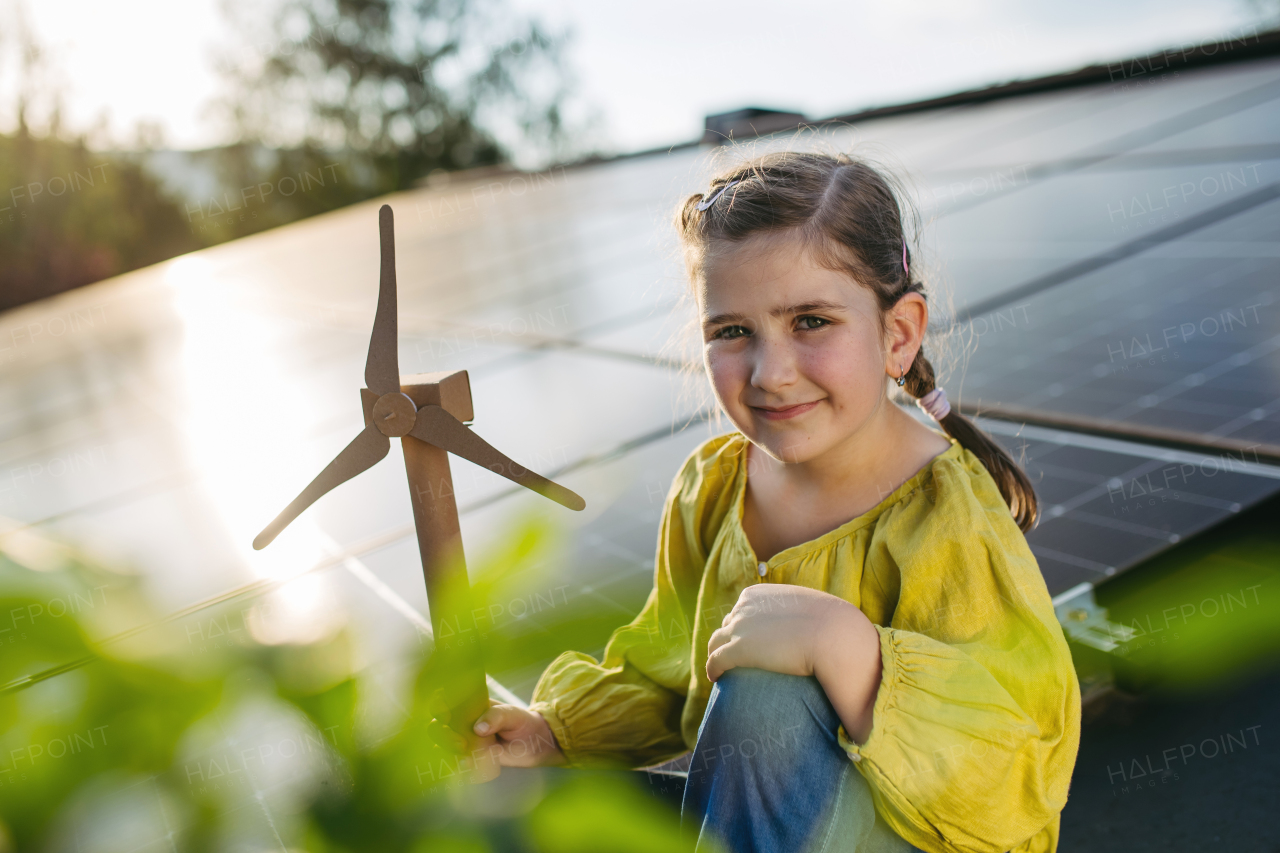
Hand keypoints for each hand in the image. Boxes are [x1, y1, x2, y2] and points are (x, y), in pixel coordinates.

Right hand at [427, 692, 566, 783]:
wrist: (535, 745)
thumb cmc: (523, 723)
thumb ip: (497, 717)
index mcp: (472, 704)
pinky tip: (467, 764)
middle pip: (438, 724)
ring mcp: (465, 740)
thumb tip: (478, 728)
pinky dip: (456, 764)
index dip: (439, 704)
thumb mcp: (513, 715)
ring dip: (446, 747)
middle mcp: (464, 722)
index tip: (445, 713)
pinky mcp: (471, 757)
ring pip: (443, 743)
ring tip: (463, 751)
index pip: (448, 700)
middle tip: (455, 738)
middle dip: (439, 730)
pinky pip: (456, 762)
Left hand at [705, 584, 846, 681]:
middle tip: (733, 654)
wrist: (832, 634)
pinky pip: (715, 660)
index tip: (748, 638)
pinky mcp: (737, 650)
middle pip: (728, 624)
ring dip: (716, 653)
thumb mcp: (810, 607)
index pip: (743, 609)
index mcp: (757, 593)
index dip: (744, 625)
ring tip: (720, 668)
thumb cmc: (830, 622)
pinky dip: (712, 669)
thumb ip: (801, 611)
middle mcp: (743, 607)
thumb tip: (811, 623)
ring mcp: (738, 628)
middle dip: (730, 638)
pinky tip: (715, 678)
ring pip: (716, 642)